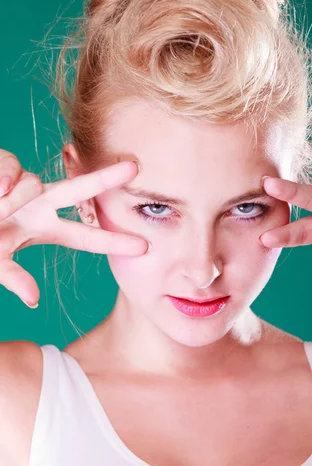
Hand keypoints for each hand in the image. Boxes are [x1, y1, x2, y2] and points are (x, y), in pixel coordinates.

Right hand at [0, 150, 148, 306]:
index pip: (83, 236)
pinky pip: (11, 170)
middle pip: (78, 190)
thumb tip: (33, 299)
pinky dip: (2, 181)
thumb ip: (13, 277)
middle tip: (136, 166)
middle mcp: (38, 206)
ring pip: (35, 184)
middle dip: (105, 179)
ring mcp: (21, 186)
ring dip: (13, 201)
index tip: (143, 247)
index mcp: (43, 230)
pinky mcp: (1, 168)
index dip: (110, 241)